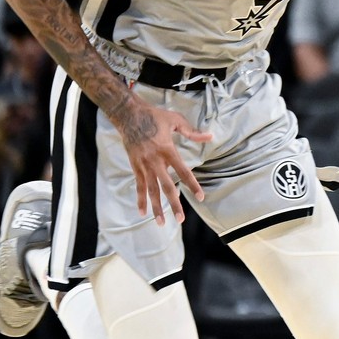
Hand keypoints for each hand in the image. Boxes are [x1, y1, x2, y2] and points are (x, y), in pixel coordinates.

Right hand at [117, 101, 211, 225]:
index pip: (183, 171)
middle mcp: (154, 161)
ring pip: (151, 191)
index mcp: (167, 150)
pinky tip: (142, 213)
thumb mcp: (175, 120)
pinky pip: (139, 186)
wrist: (127, 114)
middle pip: (166, 187)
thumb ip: (192, 132)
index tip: (200, 197)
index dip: (192, 185)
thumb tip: (210, 136)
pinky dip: (140, 199)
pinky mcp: (135, 166)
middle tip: (181, 219)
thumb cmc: (154, 116)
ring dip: (156, 208)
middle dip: (174, 204)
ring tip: (162, 223)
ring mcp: (143, 165)